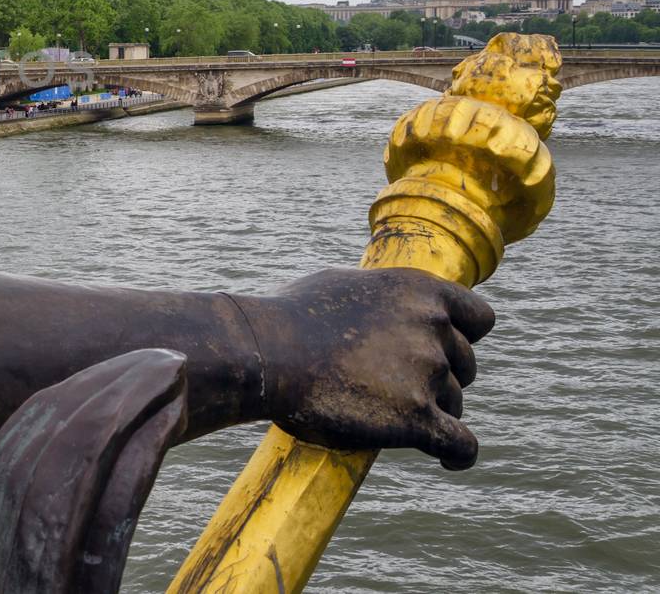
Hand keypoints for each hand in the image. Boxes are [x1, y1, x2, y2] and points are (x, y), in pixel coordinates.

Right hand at [242, 268, 494, 469]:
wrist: (266, 352)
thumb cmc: (289, 317)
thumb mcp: (342, 285)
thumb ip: (380, 299)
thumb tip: (383, 308)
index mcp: (419, 291)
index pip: (479, 318)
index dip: (463, 337)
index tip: (444, 349)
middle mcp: (432, 326)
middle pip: (465, 364)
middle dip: (442, 376)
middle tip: (400, 385)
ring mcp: (428, 372)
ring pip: (456, 403)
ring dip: (435, 411)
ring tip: (393, 416)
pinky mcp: (417, 417)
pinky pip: (461, 444)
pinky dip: (458, 454)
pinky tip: (447, 459)